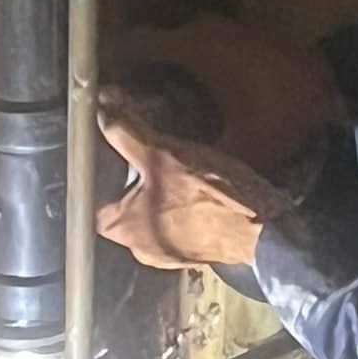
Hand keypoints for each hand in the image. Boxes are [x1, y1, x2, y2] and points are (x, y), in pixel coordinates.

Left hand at [96, 106, 296, 269]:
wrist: (264, 231)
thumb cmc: (208, 196)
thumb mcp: (162, 153)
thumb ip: (127, 131)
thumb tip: (101, 104)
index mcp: (121, 229)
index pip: (92, 195)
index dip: (101, 168)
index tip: (112, 147)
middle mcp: (139, 248)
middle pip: (124, 202)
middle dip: (134, 177)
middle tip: (148, 150)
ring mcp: (169, 254)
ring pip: (154, 211)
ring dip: (161, 190)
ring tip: (175, 165)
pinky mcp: (196, 252)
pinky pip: (179, 222)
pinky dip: (183, 204)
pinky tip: (198, 186)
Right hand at [106, 14, 342, 178]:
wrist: (345, 92)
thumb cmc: (288, 116)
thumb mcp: (239, 149)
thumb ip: (191, 160)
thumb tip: (154, 177)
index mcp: (194, 46)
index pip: (132, 45)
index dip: (108, 67)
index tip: (91, 93)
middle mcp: (206, 29)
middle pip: (153, 48)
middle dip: (135, 76)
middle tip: (118, 112)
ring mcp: (229, 29)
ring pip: (179, 49)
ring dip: (164, 74)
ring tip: (148, 112)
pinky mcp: (247, 38)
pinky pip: (204, 52)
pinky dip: (191, 72)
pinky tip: (190, 106)